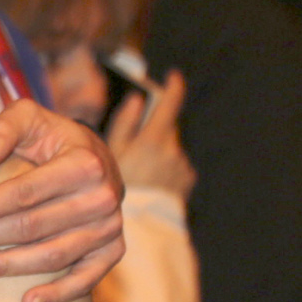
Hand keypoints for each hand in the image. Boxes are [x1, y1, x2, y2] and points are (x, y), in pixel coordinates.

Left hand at [0, 100, 126, 301]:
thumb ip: (2, 129)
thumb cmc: (51, 140)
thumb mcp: (27, 118)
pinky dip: (57, 295)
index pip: (26, 192)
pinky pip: (84, 281)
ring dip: (9, 267)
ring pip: (52, 255)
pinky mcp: (111, 252)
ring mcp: (110, 228)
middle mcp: (103, 198)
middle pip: (34, 226)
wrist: (93, 160)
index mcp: (84, 163)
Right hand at [104, 70, 191, 201]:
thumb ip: (125, 124)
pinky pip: (177, 165)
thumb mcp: (113, 155)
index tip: (173, 76)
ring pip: (171, 148)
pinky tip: (153, 182)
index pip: (170, 104)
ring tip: (141, 171)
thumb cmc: (121, 189)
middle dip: (155, 131)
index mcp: (155, 140)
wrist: (142, 226)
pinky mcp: (188, 179)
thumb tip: (136, 99)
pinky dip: (167, 168)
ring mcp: (183, 165)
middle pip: (168, 128)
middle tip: (137, 146)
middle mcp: (174, 150)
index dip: (173, 87)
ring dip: (160, 152)